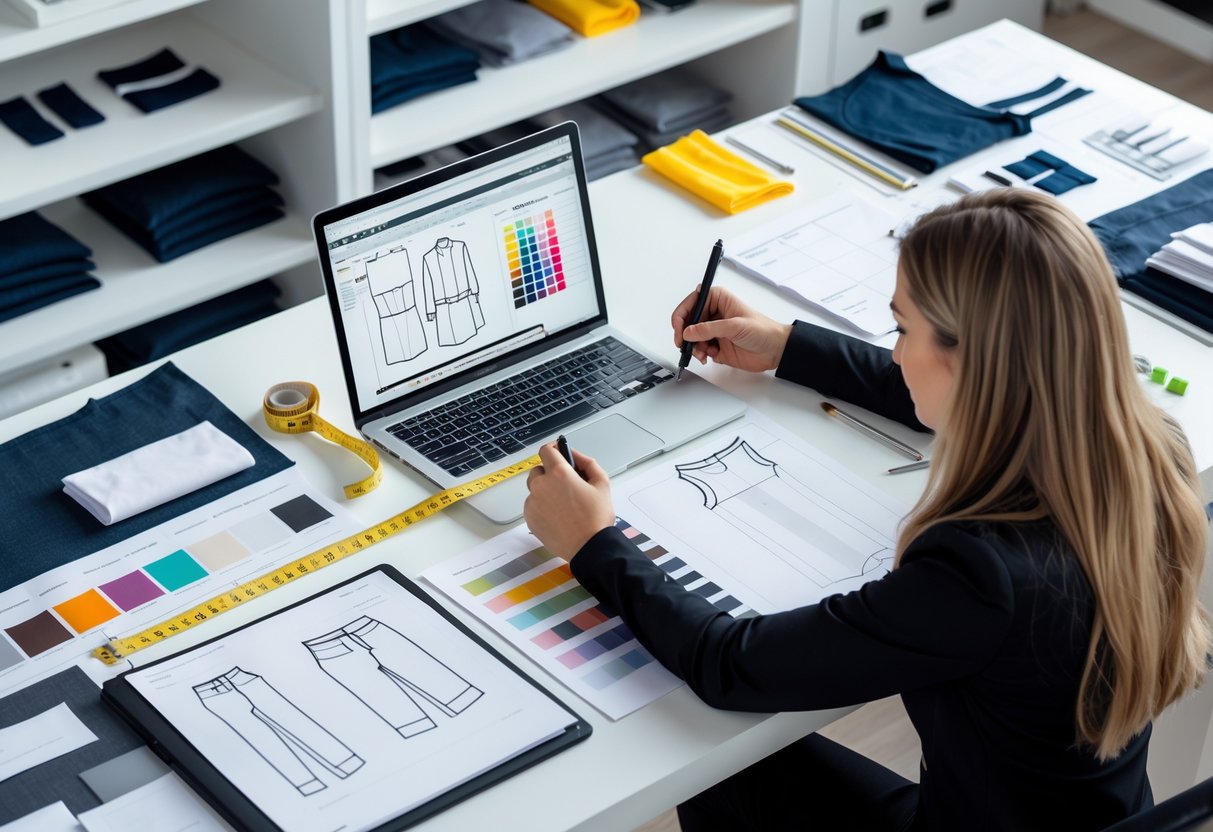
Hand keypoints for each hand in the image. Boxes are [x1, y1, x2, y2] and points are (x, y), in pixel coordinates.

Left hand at [523, 443, 615, 559]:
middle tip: (564, 485)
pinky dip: (541, 507)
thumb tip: (575, 455)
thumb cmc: (596, 519)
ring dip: (544, 491)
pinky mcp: (529, 518)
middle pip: (538, 470)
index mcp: (560, 474)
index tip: (556, 451)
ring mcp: (533, 503)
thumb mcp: (602, 483)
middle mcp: (542, 486)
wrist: (589, 547)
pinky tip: (557, 515)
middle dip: (549, 473)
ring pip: (534, 489)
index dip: (552, 449)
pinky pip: (532, 505)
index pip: (546, 450)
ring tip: (562, 504)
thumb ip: (588, 462)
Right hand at [672, 285, 792, 372]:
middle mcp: (713, 314)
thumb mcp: (735, 326)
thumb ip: (709, 329)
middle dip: (685, 334)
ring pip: (691, 337)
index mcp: (718, 299)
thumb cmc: (763, 331)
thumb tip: (689, 332)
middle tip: (684, 344)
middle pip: (687, 322)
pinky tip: (709, 355)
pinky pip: (699, 349)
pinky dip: (700, 354)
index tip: (679, 329)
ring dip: (693, 346)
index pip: (691, 303)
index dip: (681, 316)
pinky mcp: (715, 345)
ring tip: (702, 352)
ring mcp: (713, 330)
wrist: (775, 350)